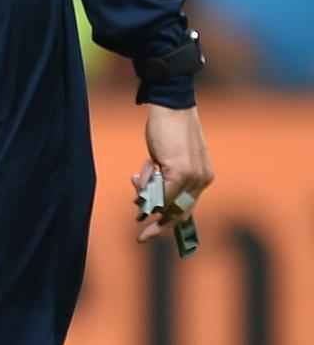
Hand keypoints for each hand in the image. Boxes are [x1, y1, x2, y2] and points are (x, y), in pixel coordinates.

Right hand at [132, 105, 214, 242]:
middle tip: (141, 237)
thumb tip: (145, 204)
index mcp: (203, 176)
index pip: (186, 208)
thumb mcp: (166, 160)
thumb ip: (161, 181)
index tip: (153, 234)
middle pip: (177, 212)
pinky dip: (147, 187)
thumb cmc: (167, 130)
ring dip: (146, 193)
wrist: (171, 107)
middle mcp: (202, 179)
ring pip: (165, 202)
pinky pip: (160, 192)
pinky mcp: (180, 170)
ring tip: (140, 174)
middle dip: (158, 225)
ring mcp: (192, 176)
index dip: (169, 223)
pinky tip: (141, 174)